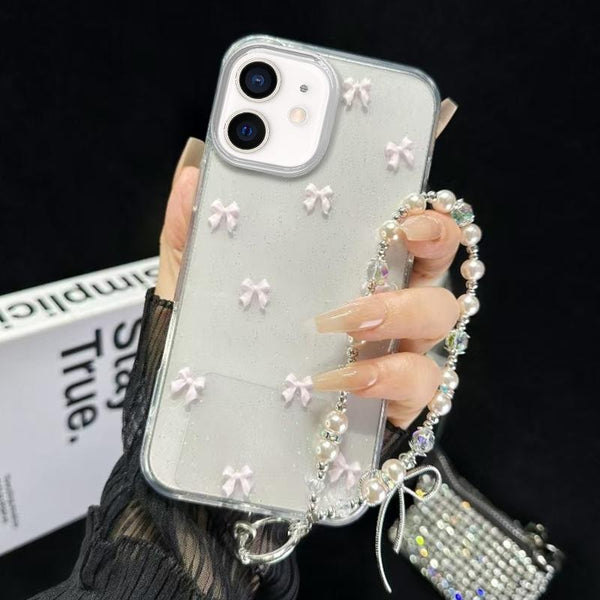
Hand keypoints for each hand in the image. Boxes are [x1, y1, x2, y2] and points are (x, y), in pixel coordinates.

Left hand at [157, 138, 460, 428]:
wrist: (224, 429)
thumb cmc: (223, 351)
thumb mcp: (199, 292)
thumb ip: (194, 237)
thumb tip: (189, 180)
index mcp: (347, 269)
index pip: (401, 224)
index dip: (420, 205)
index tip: (403, 201)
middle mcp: (383, 304)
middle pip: (438, 260)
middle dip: (434, 241)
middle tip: (400, 236)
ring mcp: (395, 352)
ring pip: (438, 318)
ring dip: (399, 309)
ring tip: (340, 319)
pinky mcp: (396, 402)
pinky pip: (421, 383)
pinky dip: (388, 375)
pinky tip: (340, 378)